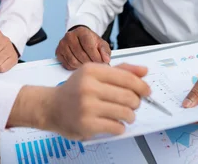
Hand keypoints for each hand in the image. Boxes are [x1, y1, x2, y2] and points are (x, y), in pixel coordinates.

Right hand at [7, 63, 150, 139]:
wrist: (51, 107)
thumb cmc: (75, 90)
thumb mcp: (94, 73)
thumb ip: (120, 71)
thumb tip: (144, 71)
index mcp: (92, 71)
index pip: (127, 77)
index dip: (141, 85)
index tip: (146, 91)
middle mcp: (88, 87)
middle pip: (129, 96)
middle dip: (136, 102)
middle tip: (132, 104)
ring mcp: (87, 106)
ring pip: (125, 113)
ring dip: (130, 116)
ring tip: (125, 115)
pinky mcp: (87, 124)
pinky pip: (116, 127)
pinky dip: (120, 127)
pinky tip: (115, 123)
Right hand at [56, 26, 110, 69]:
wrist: (79, 38)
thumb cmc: (91, 42)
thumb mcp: (101, 44)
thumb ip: (105, 51)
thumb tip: (106, 60)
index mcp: (81, 31)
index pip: (88, 46)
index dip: (96, 57)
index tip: (101, 62)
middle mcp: (70, 36)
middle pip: (80, 55)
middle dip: (89, 62)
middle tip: (94, 65)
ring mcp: (62, 44)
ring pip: (73, 61)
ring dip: (82, 66)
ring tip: (87, 64)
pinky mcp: (58, 52)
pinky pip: (67, 64)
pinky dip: (74, 67)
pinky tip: (79, 63)